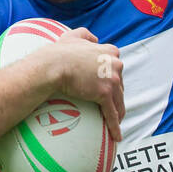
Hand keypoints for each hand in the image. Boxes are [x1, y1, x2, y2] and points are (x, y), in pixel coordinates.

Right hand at [44, 27, 124, 141]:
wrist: (53, 65)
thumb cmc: (60, 52)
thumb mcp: (74, 36)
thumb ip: (86, 35)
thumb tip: (95, 38)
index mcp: (110, 51)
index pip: (116, 67)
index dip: (113, 77)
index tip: (109, 85)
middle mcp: (115, 64)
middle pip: (119, 84)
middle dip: (116, 95)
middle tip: (110, 106)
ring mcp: (111, 79)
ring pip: (119, 100)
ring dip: (118, 113)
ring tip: (116, 123)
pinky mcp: (105, 94)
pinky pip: (112, 113)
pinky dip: (115, 126)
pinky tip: (117, 136)